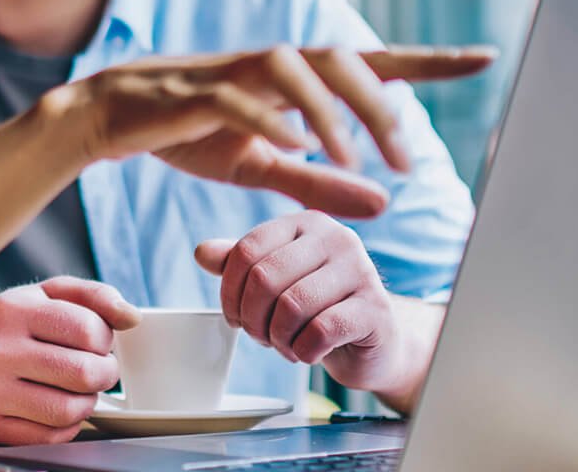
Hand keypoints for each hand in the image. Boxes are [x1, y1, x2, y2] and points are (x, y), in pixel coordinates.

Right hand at [0, 278, 139, 444]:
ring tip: (78, 389)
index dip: (105, 340)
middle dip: (104, 373)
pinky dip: (66, 425)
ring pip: (69, 410)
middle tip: (97, 369)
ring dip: (87, 402)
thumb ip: (93, 296)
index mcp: (12, 310)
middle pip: (83, 373)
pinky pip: (50, 437)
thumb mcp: (46, 295)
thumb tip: (131, 317)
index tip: (96, 342)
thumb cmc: (12, 327)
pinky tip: (57, 408)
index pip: (87, 329)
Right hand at [47, 46, 493, 217]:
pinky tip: (293, 144)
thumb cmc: (187, 134)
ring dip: (330, 110)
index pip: (370, 61)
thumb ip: (320, 181)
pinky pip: (238, 96)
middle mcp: (269, 64)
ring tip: (352, 157)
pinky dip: (269, 117)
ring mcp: (229, 72)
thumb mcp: (261, 166)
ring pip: (293, 67)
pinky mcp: (191, 93)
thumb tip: (386, 203)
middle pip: (340, 58)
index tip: (484, 57)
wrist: (107, 119)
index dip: (427, 60)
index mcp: (292, 79)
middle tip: (406, 161)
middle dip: (381, 104)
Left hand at [194, 212, 410, 394]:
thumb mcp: (277, 281)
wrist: (374, 341)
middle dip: (253, 318)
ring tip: (285, 345)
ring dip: (277, 338)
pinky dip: (303, 351)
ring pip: (291, 306)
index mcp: (306, 224)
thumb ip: (241, 265)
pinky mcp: (376, 309)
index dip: (230, 291)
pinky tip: (308, 353)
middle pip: (265, 278)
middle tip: (260, 336)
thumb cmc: (319, 308)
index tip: (234, 317)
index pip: (247, 250)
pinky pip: (320, 331)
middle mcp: (337, 238)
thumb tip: (202, 252)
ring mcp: (361, 271)